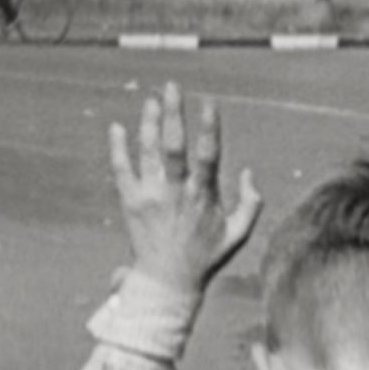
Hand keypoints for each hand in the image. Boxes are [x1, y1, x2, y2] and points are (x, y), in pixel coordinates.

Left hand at [110, 82, 262, 300]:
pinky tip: (117, 128)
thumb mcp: (237, 235)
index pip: (208, 155)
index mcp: (203, 197)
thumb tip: (250, 172)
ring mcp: (151, 197)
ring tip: (151, 101)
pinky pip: (121, 170)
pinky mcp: (130, 203)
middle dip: (173, 113)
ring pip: (148, 152)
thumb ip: (251, 204)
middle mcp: (175, 193)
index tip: (209, 102)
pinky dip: (118, 148)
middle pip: (173, 146)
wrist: (167, 283)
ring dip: (149, 123)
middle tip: (171, 86)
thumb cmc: (205, 257)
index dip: (209, 127)